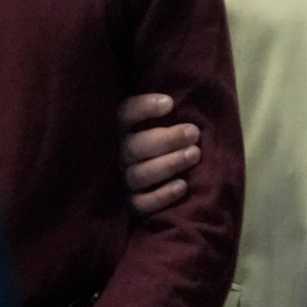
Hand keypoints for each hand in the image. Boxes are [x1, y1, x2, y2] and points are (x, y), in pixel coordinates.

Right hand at [121, 93, 199, 216]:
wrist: (128, 186)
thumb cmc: (146, 139)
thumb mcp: (144, 121)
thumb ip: (153, 111)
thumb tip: (175, 99)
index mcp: (113, 129)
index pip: (123, 114)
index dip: (143, 108)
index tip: (169, 103)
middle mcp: (112, 155)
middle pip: (136, 147)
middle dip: (167, 139)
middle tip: (193, 132)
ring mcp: (118, 182)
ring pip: (140, 174)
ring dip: (169, 164)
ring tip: (195, 154)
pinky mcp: (127, 206)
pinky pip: (142, 203)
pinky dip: (162, 195)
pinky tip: (182, 186)